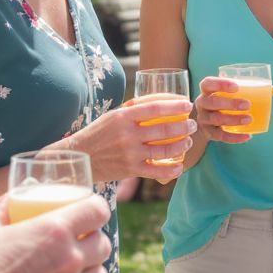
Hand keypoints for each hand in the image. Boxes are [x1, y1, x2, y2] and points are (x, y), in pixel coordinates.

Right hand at [66, 99, 195, 180]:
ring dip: (181, 145)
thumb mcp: (112, 115)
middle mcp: (127, 134)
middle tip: (192, 124)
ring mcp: (130, 153)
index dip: (174, 106)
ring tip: (188, 141)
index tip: (187, 105)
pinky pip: (156, 171)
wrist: (80, 156)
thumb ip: (133, 109)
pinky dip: (171, 170)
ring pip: (164, 149)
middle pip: (164, 129)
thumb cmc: (98, 133)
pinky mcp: (130, 169)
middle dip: (184, 127)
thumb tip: (160, 101)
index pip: (155, 108)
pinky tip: (180, 166)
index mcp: (123, 117)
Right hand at [193, 76, 252, 144]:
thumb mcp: (230, 94)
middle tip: (247, 105)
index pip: (208, 83)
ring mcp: (203, 119)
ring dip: (233, 119)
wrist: (207, 122)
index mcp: (206, 90)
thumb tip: (272, 89)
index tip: (236, 87)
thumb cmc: (222, 102)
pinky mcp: (208, 133)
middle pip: (212, 102)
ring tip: (249, 119)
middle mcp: (202, 103)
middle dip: (230, 103)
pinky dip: (234, 137)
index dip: (220, 84)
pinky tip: (247, 136)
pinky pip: (220, 136)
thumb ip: (248, 90)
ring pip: (216, 119)